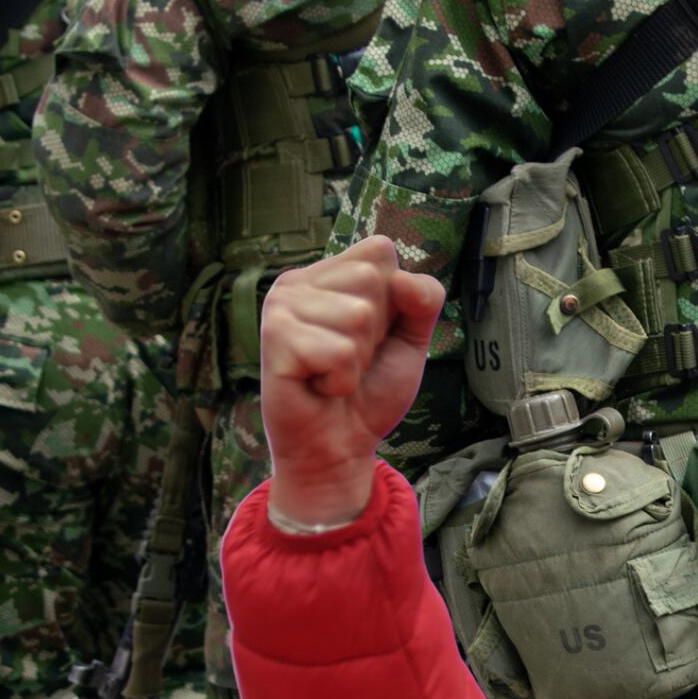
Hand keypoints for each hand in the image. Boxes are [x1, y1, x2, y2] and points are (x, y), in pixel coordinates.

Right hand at [259, 235, 445, 524]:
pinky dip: (342, 381)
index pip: (381, 250)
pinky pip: (339, 351)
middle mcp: (298, 281)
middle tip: (350, 359)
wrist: (340, 447)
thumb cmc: (369, 392)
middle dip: (376, 331)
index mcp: (327, 273)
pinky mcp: (274, 338)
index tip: (373, 335)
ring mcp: (281, 306)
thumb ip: (423, 301)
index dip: (395, 300)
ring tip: (333, 374)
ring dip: (358, 360)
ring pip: (358, 315)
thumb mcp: (411, 340)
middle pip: (371, 278)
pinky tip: (318, 387)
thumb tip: (404, 279)